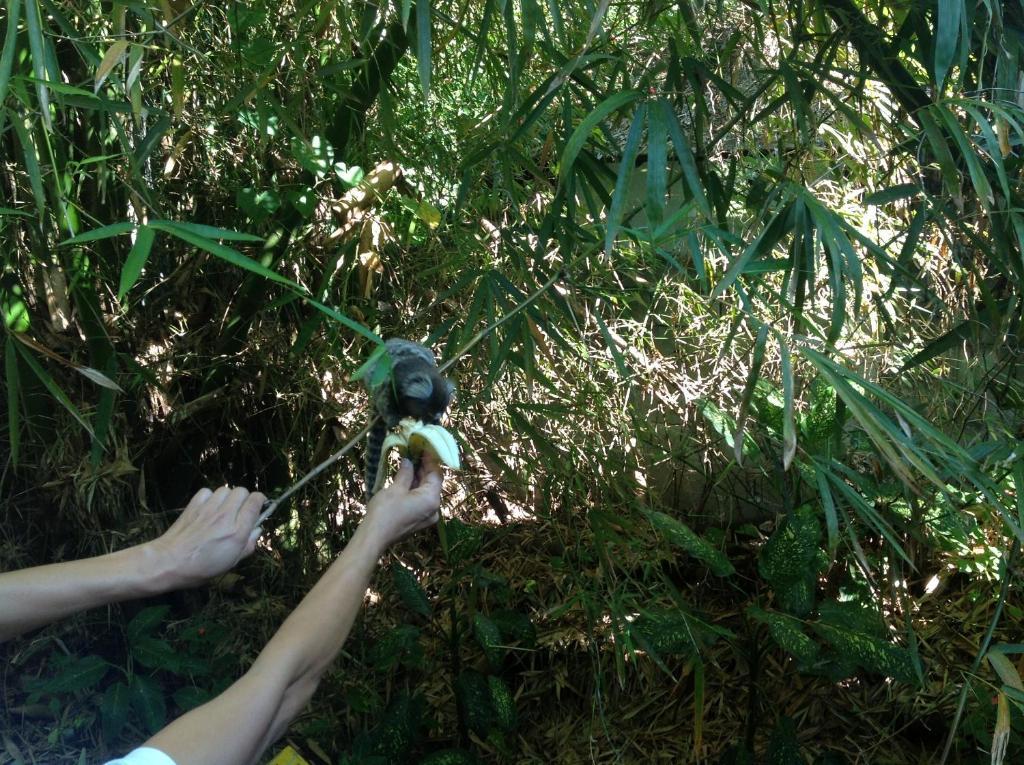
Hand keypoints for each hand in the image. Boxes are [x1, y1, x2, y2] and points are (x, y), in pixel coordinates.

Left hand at [149, 486, 265, 587]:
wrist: (169, 562)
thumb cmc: (202, 568)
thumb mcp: (231, 563)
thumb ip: (248, 545)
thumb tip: (257, 530)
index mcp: (238, 531)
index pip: (255, 501)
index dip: (260, 501)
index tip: (257, 508)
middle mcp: (225, 515)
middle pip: (242, 491)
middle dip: (244, 499)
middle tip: (239, 512)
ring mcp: (208, 508)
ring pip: (225, 489)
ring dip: (227, 498)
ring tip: (222, 510)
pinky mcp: (193, 505)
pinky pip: (207, 491)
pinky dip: (210, 497)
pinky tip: (207, 508)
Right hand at [362, 452, 442, 550]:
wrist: (374, 537)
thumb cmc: (386, 511)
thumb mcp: (396, 488)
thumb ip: (406, 473)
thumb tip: (409, 461)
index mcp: (432, 499)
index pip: (436, 474)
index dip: (430, 460)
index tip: (422, 448)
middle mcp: (434, 509)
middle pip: (432, 484)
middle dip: (423, 469)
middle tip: (413, 454)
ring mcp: (427, 517)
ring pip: (426, 492)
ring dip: (418, 479)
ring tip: (408, 464)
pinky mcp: (418, 521)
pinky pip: (420, 501)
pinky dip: (414, 490)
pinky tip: (406, 480)